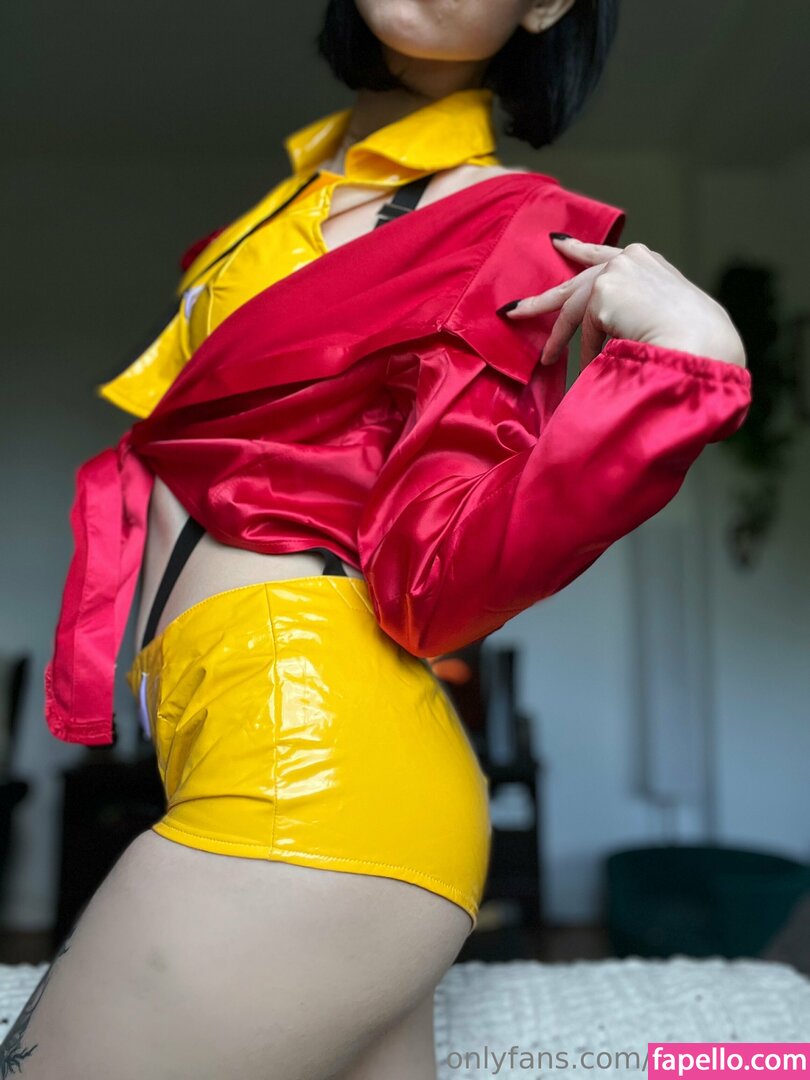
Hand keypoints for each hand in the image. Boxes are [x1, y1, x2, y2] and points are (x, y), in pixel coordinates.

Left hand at [500, 236, 747, 372]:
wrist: (701, 345)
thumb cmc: (695, 342)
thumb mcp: (667, 316)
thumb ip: (638, 312)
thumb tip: (616, 334)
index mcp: (649, 263)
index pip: (606, 255)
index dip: (579, 252)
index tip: (560, 245)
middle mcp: (631, 259)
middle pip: (577, 280)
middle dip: (543, 299)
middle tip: (514, 309)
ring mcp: (616, 272)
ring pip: (574, 308)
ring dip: (559, 337)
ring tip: (545, 359)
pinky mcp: (603, 292)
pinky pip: (583, 330)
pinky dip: (584, 350)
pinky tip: (587, 365)